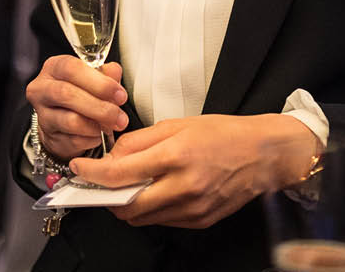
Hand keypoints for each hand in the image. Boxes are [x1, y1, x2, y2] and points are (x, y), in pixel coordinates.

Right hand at [26, 55, 128, 162]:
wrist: (65, 118)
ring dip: (98, 124)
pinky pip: (73, 140)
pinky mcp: (48, 137)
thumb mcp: (95, 75)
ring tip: (114, 124)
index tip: (120, 94)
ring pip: (70, 121)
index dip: (99, 82)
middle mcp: (42, 89)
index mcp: (54, 67)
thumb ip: (107, 72)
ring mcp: (42, 115)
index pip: (71, 69)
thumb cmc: (82, 89)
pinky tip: (101, 133)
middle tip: (120, 115)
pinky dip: (92, 138)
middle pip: (67, 95)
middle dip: (99, 106)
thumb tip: (114, 73)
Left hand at [69, 113, 320, 228]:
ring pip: (140, 218)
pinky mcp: (199, 221)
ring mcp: (191, 208)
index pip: (121, 172)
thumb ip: (143, 140)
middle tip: (101, 183)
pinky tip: (157, 192)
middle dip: (105, 196)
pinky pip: (162, 221)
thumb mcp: (181, 123)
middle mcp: (183, 186)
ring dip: (126, 205)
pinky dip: (151, 209)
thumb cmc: (224, 132)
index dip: (93, 173)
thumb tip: (113, 155)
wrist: (265, 153)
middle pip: (124, 205)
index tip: (79, 168)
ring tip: (129, 186)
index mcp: (177, 154)